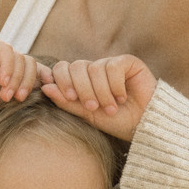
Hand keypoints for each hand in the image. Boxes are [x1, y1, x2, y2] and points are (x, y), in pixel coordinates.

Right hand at [0, 34, 38, 104]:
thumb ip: (15, 93)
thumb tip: (39, 92)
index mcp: (12, 70)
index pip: (34, 68)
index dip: (44, 74)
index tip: (49, 85)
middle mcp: (8, 59)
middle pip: (30, 63)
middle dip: (28, 82)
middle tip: (20, 98)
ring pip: (20, 58)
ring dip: (15, 79)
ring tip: (6, 95)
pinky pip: (6, 50)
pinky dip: (7, 67)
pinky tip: (3, 81)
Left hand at [39, 55, 156, 139]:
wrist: (144, 126)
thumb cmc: (116, 122)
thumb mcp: (88, 114)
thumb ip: (67, 102)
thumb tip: (44, 87)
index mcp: (82, 80)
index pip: (63, 68)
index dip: (62, 80)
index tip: (70, 98)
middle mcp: (95, 69)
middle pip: (76, 66)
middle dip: (82, 89)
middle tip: (92, 107)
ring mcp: (111, 64)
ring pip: (94, 68)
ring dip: (101, 91)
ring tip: (112, 107)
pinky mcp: (128, 62)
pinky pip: (112, 66)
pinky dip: (115, 85)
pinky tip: (123, 97)